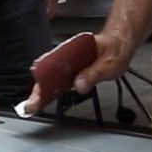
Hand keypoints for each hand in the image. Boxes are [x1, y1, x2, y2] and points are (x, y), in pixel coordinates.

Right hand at [19, 28, 135, 114]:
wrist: (120, 46)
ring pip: (52, 79)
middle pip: (48, 74)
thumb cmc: (114, 50)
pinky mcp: (73, 73)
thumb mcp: (109, 63)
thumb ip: (94, 73)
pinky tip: (46, 100)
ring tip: (34, 106)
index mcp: (73, 49)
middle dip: (38, 90)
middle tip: (31, 105)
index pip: (52, 64)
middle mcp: (68, 57)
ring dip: (43, 92)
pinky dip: (52, 91)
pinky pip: (60, 82)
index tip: (38, 92)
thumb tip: (79, 84)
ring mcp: (70, 65)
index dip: (43, 80)